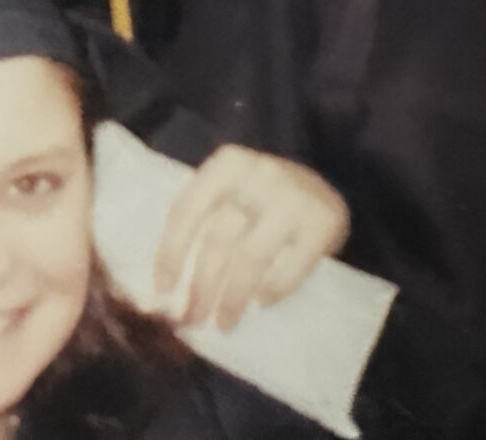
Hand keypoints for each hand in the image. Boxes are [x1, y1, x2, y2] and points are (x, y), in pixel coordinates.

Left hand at [154, 144, 351, 329]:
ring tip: (223, 321)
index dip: (170, 253)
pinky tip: (260, 302)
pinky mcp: (323, 222)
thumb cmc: (263, 198)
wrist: (322, 189)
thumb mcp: (232, 192)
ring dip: (231, 297)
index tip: (162, 290)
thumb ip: (203, 223)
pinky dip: (272, 289)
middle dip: (201, 285)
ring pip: (250, 257)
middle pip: (218, 239)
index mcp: (228, 163)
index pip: (187, 210)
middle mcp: (260, 174)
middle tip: (192, 318)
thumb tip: (168, 286)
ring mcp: (294, 197)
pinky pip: (289, 268)